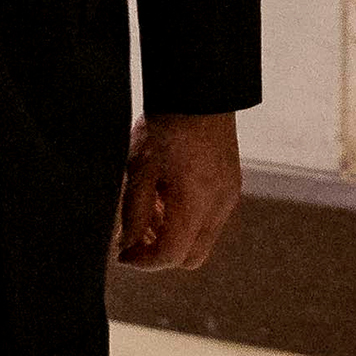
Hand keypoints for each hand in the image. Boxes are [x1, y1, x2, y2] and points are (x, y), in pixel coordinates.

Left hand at [115, 110, 242, 271]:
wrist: (198, 93)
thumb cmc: (164, 126)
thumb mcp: (138, 170)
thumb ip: (133, 214)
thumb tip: (126, 247)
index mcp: (194, 202)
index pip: (170, 255)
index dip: (143, 262)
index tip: (123, 254)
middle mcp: (218, 206)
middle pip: (190, 258)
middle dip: (160, 254)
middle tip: (135, 237)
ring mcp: (229, 197)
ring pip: (201, 241)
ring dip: (174, 237)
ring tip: (148, 209)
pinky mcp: (232, 187)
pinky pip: (210, 220)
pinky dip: (188, 221)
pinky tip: (167, 196)